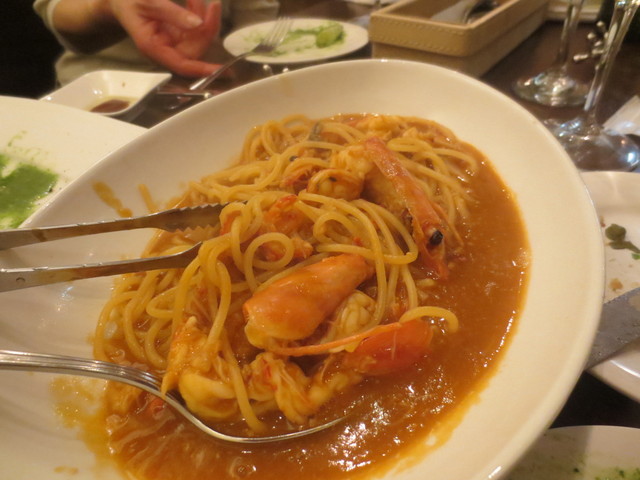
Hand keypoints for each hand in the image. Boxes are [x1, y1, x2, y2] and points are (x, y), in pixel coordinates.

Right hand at [106, 0, 222, 76]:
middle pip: (195, 49)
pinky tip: (196, 2)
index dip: (202, 69)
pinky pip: (196, 30)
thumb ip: (173, 13)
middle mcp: (164, 49)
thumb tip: (198, 23)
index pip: (181, 64)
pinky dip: (200, 15)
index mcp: (153, 47)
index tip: (221, 69)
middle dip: (208, 28)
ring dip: (205, 19)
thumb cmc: (128, 0)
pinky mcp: (177, 35)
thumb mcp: (148, 1)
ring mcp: (172, 43)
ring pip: (199, 38)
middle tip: (212, 5)